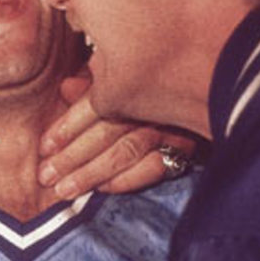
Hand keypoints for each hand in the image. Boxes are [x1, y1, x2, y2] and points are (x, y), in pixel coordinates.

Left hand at [38, 73, 198, 199]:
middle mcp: (152, 102)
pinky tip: (103, 189)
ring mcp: (172, 126)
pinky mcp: (189, 148)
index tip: (44, 147)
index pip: (94, 105)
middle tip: (46, 175)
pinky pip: (154, 167)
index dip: (66, 127)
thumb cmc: (155, 81)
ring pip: (126, 152)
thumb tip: (65, 88)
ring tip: (64, 190)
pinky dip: (127, 180)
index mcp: (133, 79)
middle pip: (106, 131)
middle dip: (72, 156)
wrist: (215, 86)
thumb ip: (94, 81)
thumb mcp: (123, 71)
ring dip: (92, 173)